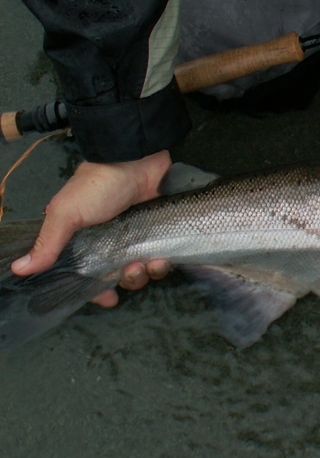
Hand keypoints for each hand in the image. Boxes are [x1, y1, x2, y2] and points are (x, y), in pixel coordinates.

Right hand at [10, 150, 174, 307]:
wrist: (137, 158)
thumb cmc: (97, 184)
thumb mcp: (67, 213)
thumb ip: (48, 243)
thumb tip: (20, 268)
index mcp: (82, 241)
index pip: (86, 275)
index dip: (95, 291)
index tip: (106, 299)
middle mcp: (109, 242)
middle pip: (118, 278)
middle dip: (126, 281)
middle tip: (129, 271)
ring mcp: (136, 237)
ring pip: (142, 271)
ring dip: (145, 274)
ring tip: (147, 264)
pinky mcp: (158, 231)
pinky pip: (162, 258)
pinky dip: (162, 264)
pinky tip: (162, 259)